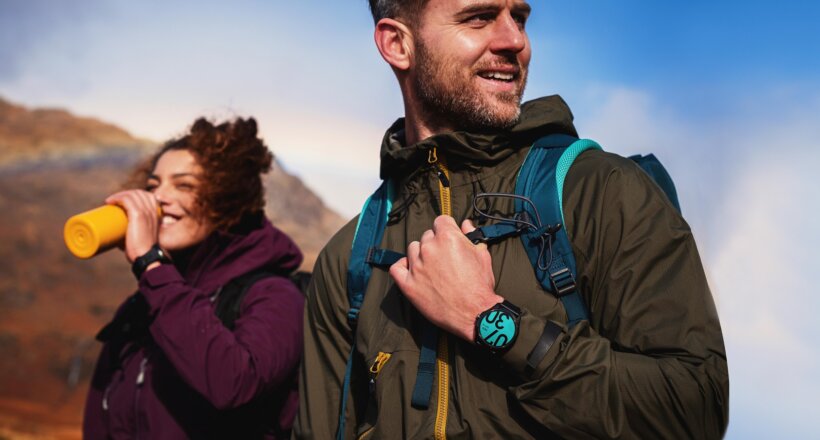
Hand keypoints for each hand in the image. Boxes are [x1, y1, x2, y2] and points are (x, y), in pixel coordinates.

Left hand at [105, 190, 159, 262]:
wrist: (146, 257)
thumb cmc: (141, 252)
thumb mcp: (141, 238)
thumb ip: (130, 235)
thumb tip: (114, 237)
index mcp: (157, 214)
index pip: (147, 196)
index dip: (135, 195)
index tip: (123, 201)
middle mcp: (153, 210)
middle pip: (139, 193)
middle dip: (125, 194)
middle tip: (114, 201)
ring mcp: (146, 212)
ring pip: (132, 194)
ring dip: (119, 195)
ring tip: (110, 201)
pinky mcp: (138, 215)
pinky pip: (127, 199)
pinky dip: (117, 197)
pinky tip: (110, 201)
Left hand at [389, 216, 502, 341]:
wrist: (475, 314)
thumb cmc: (480, 285)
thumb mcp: (483, 255)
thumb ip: (472, 236)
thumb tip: (466, 224)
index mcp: (448, 237)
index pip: (441, 221)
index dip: (446, 229)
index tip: (449, 238)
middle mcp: (430, 248)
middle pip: (427, 236)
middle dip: (435, 244)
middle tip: (445, 259)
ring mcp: (417, 266)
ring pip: (413, 249)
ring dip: (421, 255)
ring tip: (432, 268)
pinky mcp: (408, 284)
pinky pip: (396, 268)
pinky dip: (402, 267)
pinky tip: (411, 271)